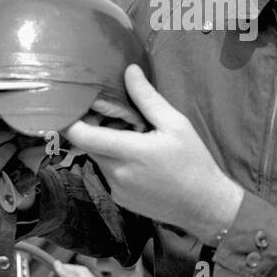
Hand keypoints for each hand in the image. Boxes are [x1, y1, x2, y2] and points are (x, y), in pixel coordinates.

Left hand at [65, 65, 242, 242]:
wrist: (205, 205)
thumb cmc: (193, 162)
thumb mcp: (176, 124)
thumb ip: (147, 98)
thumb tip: (130, 71)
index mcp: (128, 152)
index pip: (81, 135)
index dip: (71, 118)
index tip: (79, 104)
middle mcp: (116, 173)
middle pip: (88, 144)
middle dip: (96, 127)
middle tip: (119, 117)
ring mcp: (116, 189)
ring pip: (98, 158)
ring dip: (107, 144)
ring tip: (135, 138)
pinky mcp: (120, 199)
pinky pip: (108, 173)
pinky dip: (116, 161)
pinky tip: (140, 160)